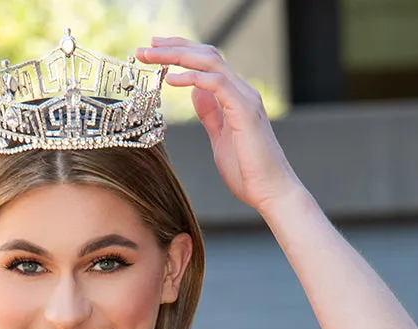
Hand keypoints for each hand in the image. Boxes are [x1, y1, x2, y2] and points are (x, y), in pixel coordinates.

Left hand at [136, 37, 303, 214]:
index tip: (154, 53)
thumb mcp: (220, 138)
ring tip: (152, 56)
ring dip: (178, 56)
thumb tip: (196, 93)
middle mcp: (242, 90)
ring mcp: (245, 98)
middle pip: (206, 55)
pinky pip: (216, 83)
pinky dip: (193, 77)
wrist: (271, 192)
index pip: (206, 63)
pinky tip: (172, 79)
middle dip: (174, 47)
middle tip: (146, 48)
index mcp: (235, 96)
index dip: (181, 53)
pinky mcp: (245, 110)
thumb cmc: (247, 171)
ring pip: (210, 62)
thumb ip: (210, 114)